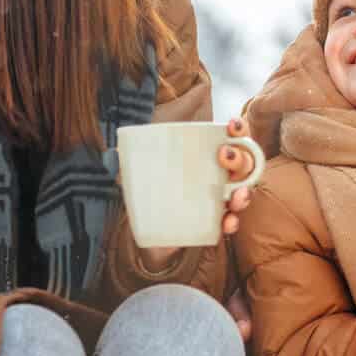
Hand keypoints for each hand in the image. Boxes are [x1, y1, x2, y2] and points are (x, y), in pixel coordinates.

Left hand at [137, 117, 258, 270]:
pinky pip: (232, 222)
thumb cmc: (154, 189)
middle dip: (240, 158)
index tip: (232, 126)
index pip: (233, 138)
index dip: (239, 130)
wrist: (150, 229)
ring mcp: (221, 199)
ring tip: (235, 195)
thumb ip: (131, 161)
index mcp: (208, 156)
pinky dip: (232, 222)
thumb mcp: (143, 171)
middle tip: (223, 156)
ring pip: (244, 191)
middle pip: (244, 163)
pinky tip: (227, 222)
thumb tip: (111, 152)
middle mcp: (221, 176)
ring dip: (244, 192)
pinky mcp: (216, 223)